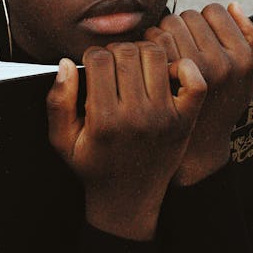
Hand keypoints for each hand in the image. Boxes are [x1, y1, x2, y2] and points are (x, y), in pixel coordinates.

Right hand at [46, 42, 206, 239]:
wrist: (128, 201)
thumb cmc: (93, 165)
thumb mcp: (62, 140)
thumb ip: (57, 102)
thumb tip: (65, 63)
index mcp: (104, 120)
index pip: (99, 59)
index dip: (92, 55)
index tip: (92, 67)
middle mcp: (136, 117)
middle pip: (127, 53)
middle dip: (116, 51)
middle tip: (113, 65)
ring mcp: (165, 117)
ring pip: (157, 56)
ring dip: (143, 52)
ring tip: (136, 65)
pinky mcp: (185, 120)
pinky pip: (194, 79)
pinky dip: (183, 67)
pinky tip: (167, 72)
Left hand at [145, 3, 252, 185]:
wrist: (196, 145)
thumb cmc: (220, 102)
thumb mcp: (245, 76)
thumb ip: (249, 39)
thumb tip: (233, 4)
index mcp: (242, 57)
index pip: (215, 10)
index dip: (204, 19)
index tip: (199, 34)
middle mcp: (220, 64)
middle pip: (189, 15)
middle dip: (180, 26)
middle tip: (177, 43)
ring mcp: (192, 72)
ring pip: (168, 25)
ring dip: (161, 33)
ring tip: (164, 51)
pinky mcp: (164, 81)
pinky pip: (152, 42)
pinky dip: (147, 45)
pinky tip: (151, 60)